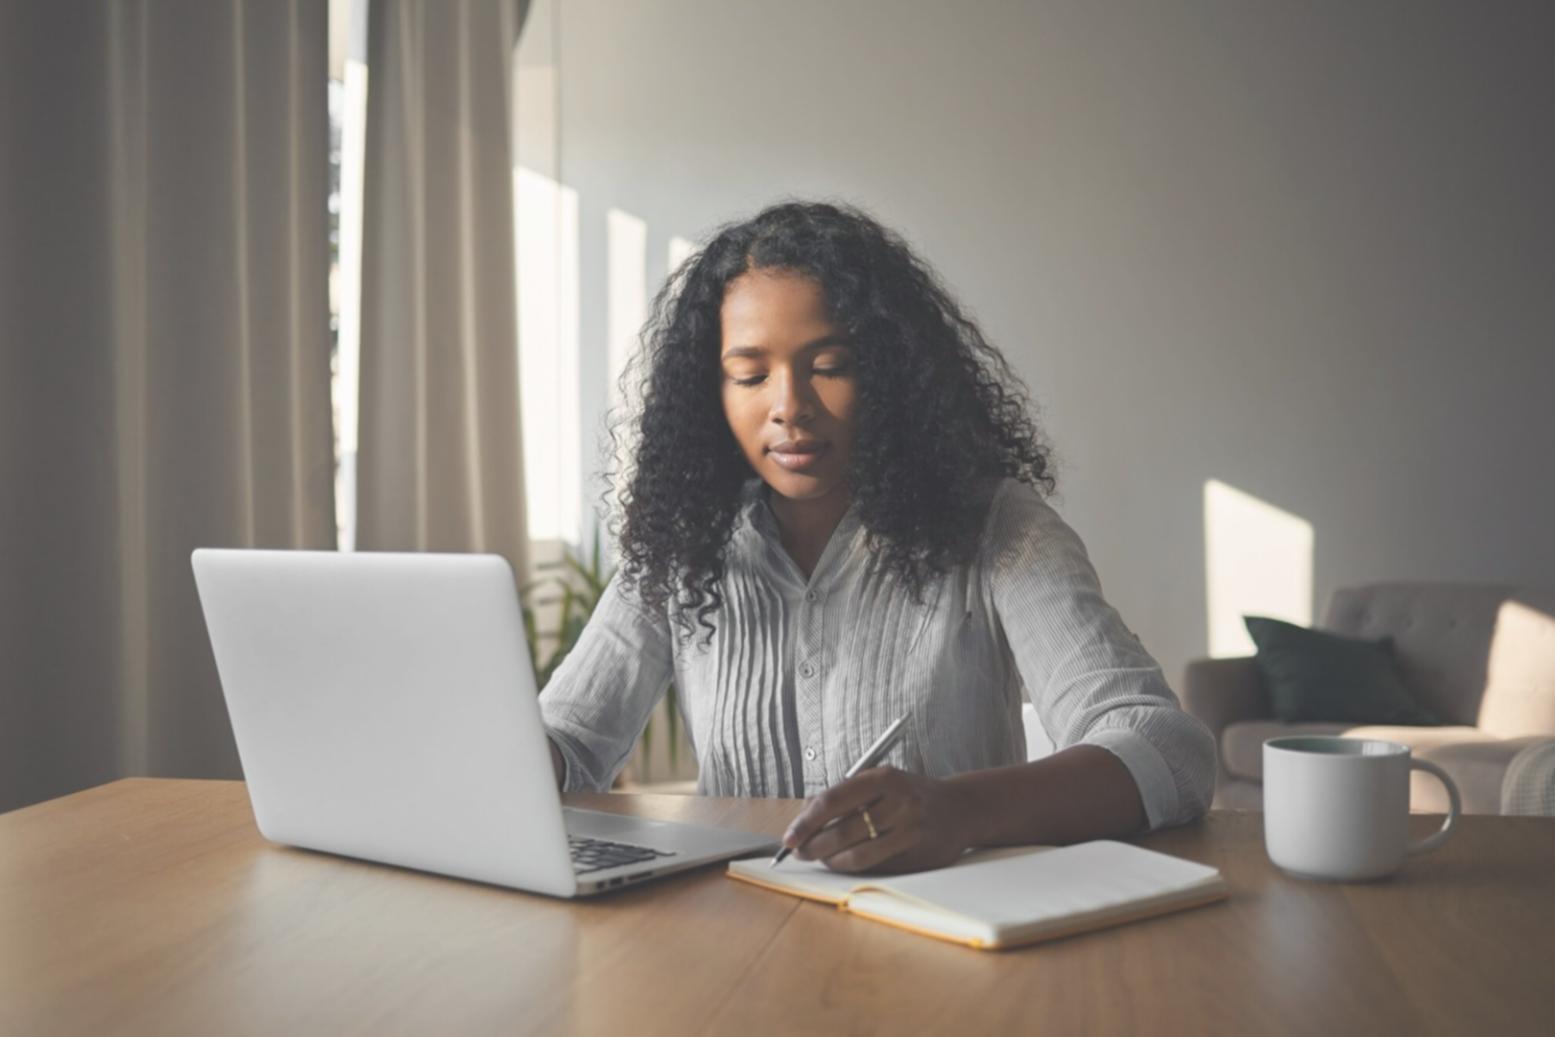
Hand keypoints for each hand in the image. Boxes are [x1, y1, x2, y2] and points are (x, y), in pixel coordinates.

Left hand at [781, 766, 974, 873]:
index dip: (805, 821)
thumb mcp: (880, 782)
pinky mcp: (917, 855)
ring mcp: (910, 830)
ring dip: (830, 861)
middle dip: (813, 846)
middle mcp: (899, 802)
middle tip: (798, 851)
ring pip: (857, 855)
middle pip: (842, 831)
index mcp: (884, 778)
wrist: (960, 809)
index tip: (789, 837)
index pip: (833, 800)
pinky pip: (875, 867)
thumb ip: (844, 794)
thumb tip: (803, 812)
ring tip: (819, 858)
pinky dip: (853, 867)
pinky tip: (842, 862)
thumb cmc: (910, 794)